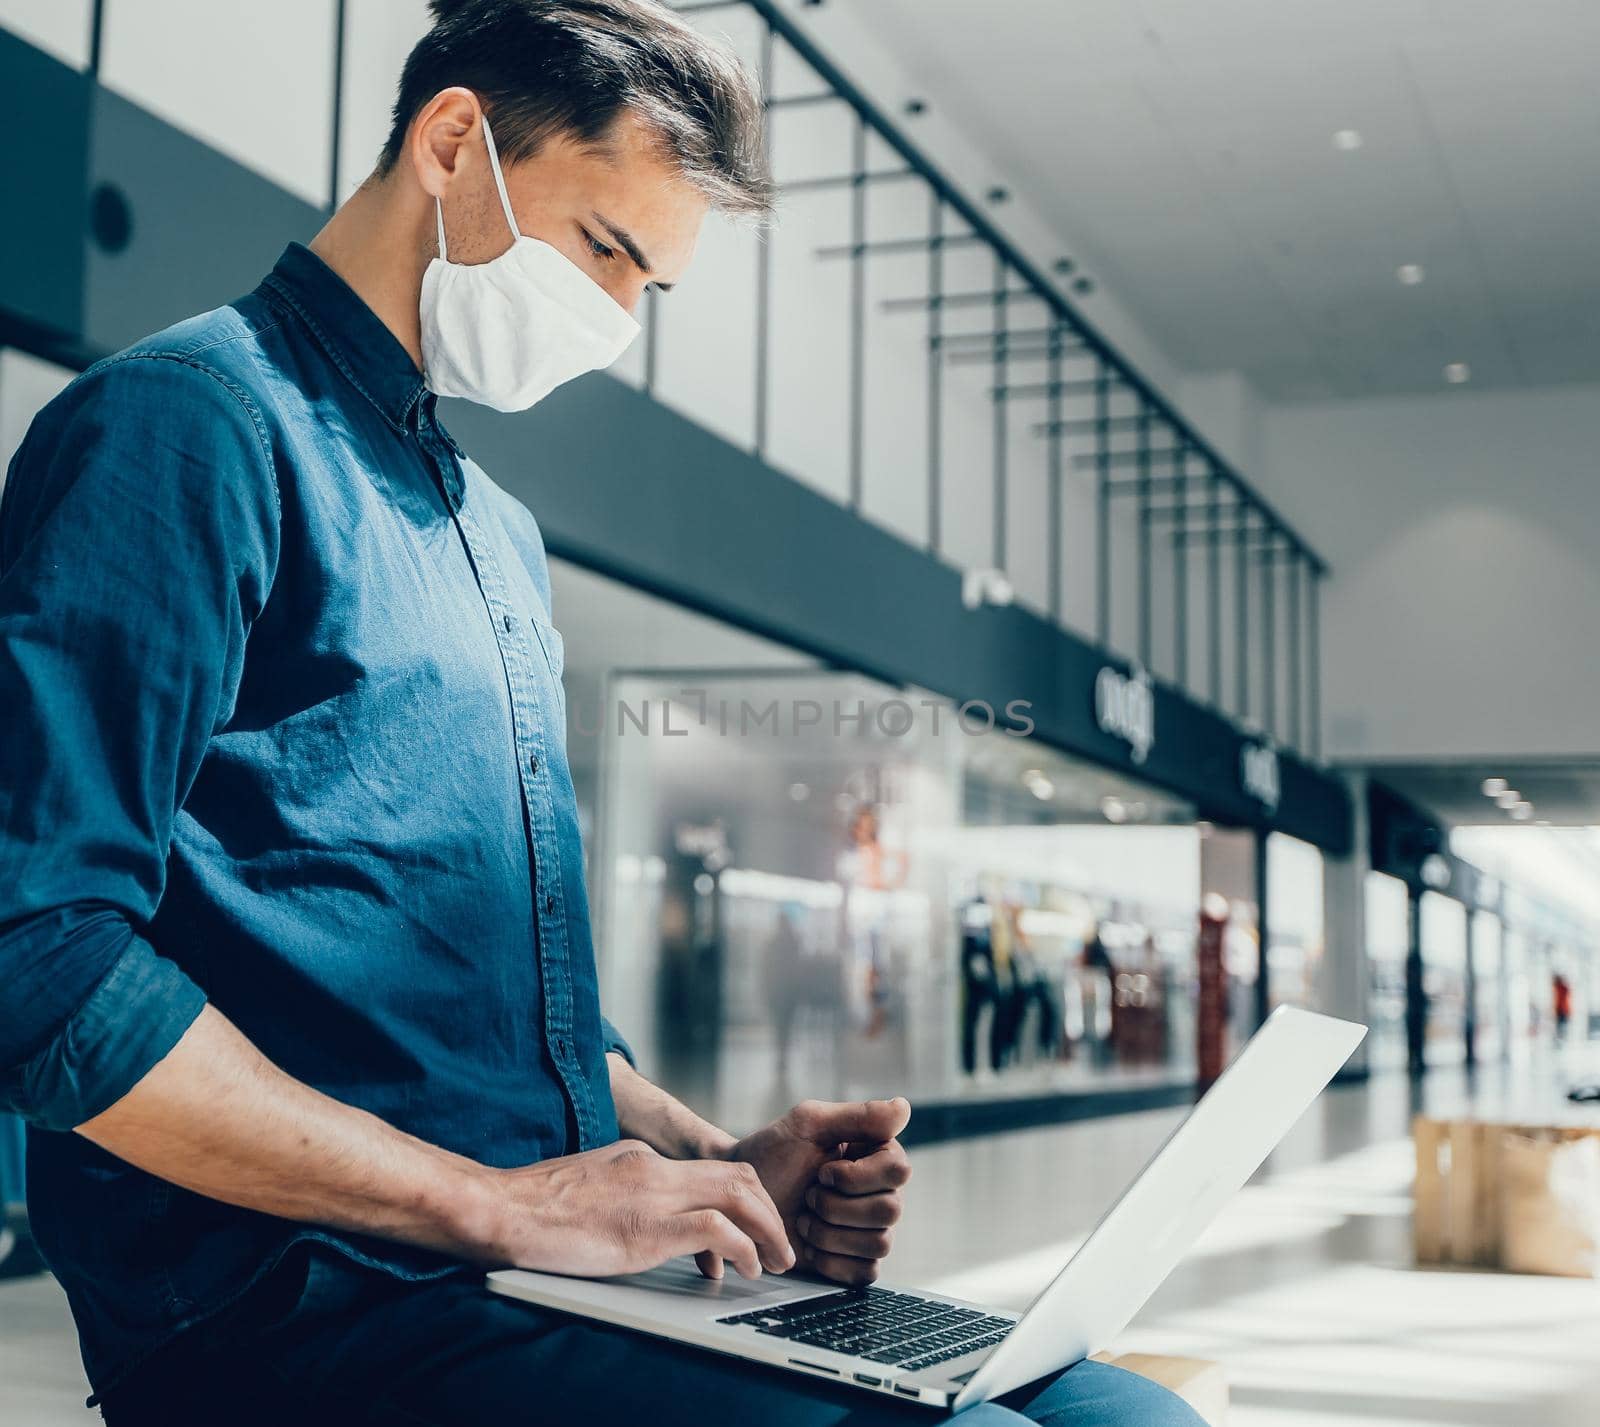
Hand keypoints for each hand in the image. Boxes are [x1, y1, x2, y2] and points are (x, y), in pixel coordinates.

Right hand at [474, 1139, 795, 1280]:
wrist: (501, 1209)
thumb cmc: (533, 1207)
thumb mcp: (589, 1186)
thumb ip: (622, 1193)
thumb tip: (640, 1218)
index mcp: (641, 1159)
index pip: (712, 1171)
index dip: (745, 1200)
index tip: (756, 1228)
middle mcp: (654, 1168)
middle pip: (738, 1176)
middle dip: (770, 1211)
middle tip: (783, 1245)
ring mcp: (652, 1195)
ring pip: (738, 1195)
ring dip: (768, 1230)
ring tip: (778, 1260)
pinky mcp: (646, 1228)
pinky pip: (716, 1230)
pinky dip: (743, 1248)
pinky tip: (747, 1269)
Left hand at [712, 1097, 911, 1285]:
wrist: (740, 1197)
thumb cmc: (772, 1153)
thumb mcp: (808, 1124)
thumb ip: (857, 1115)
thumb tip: (904, 1107)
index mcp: (877, 1155)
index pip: (898, 1170)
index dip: (855, 1176)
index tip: (822, 1170)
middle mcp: (880, 1192)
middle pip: (889, 1210)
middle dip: (836, 1206)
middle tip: (808, 1196)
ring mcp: (869, 1229)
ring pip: (878, 1244)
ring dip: (830, 1232)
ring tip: (804, 1218)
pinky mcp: (855, 1262)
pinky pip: (865, 1273)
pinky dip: (831, 1261)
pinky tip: (809, 1244)